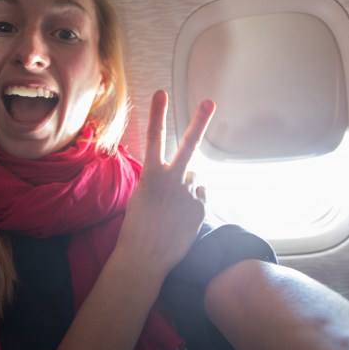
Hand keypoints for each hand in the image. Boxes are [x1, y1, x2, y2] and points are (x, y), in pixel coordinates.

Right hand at [116, 90, 215, 280]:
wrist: (145, 257)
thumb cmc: (139, 226)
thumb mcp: (142, 196)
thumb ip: (164, 180)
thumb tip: (193, 175)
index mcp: (151, 176)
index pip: (153, 138)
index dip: (157, 114)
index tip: (161, 92)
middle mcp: (172, 181)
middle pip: (189, 145)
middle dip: (199, 122)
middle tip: (209, 102)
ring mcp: (188, 194)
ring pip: (194, 179)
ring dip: (187, 188)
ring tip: (172, 210)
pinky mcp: (200, 209)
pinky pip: (200, 198)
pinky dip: (193, 204)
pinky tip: (181, 219)